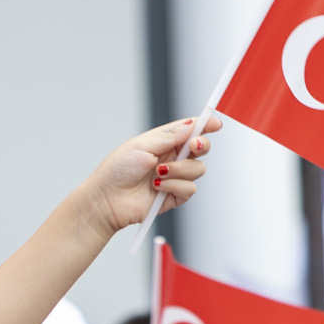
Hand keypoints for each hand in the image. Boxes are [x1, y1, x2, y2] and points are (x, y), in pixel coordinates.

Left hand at [80, 117, 220, 235]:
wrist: (107, 199)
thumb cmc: (117, 170)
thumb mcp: (142, 144)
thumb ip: (169, 136)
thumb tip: (191, 125)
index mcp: (163, 142)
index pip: (189, 130)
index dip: (205, 125)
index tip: (216, 123)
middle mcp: (172, 158)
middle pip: (201, 149)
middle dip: (200, 146)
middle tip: (192, 147)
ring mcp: (174, 177)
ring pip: (198, 169)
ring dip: (179, 170)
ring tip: (158, 173)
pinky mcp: (174, 196)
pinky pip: (190, 189)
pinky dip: (174, 186)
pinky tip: (157, 187)